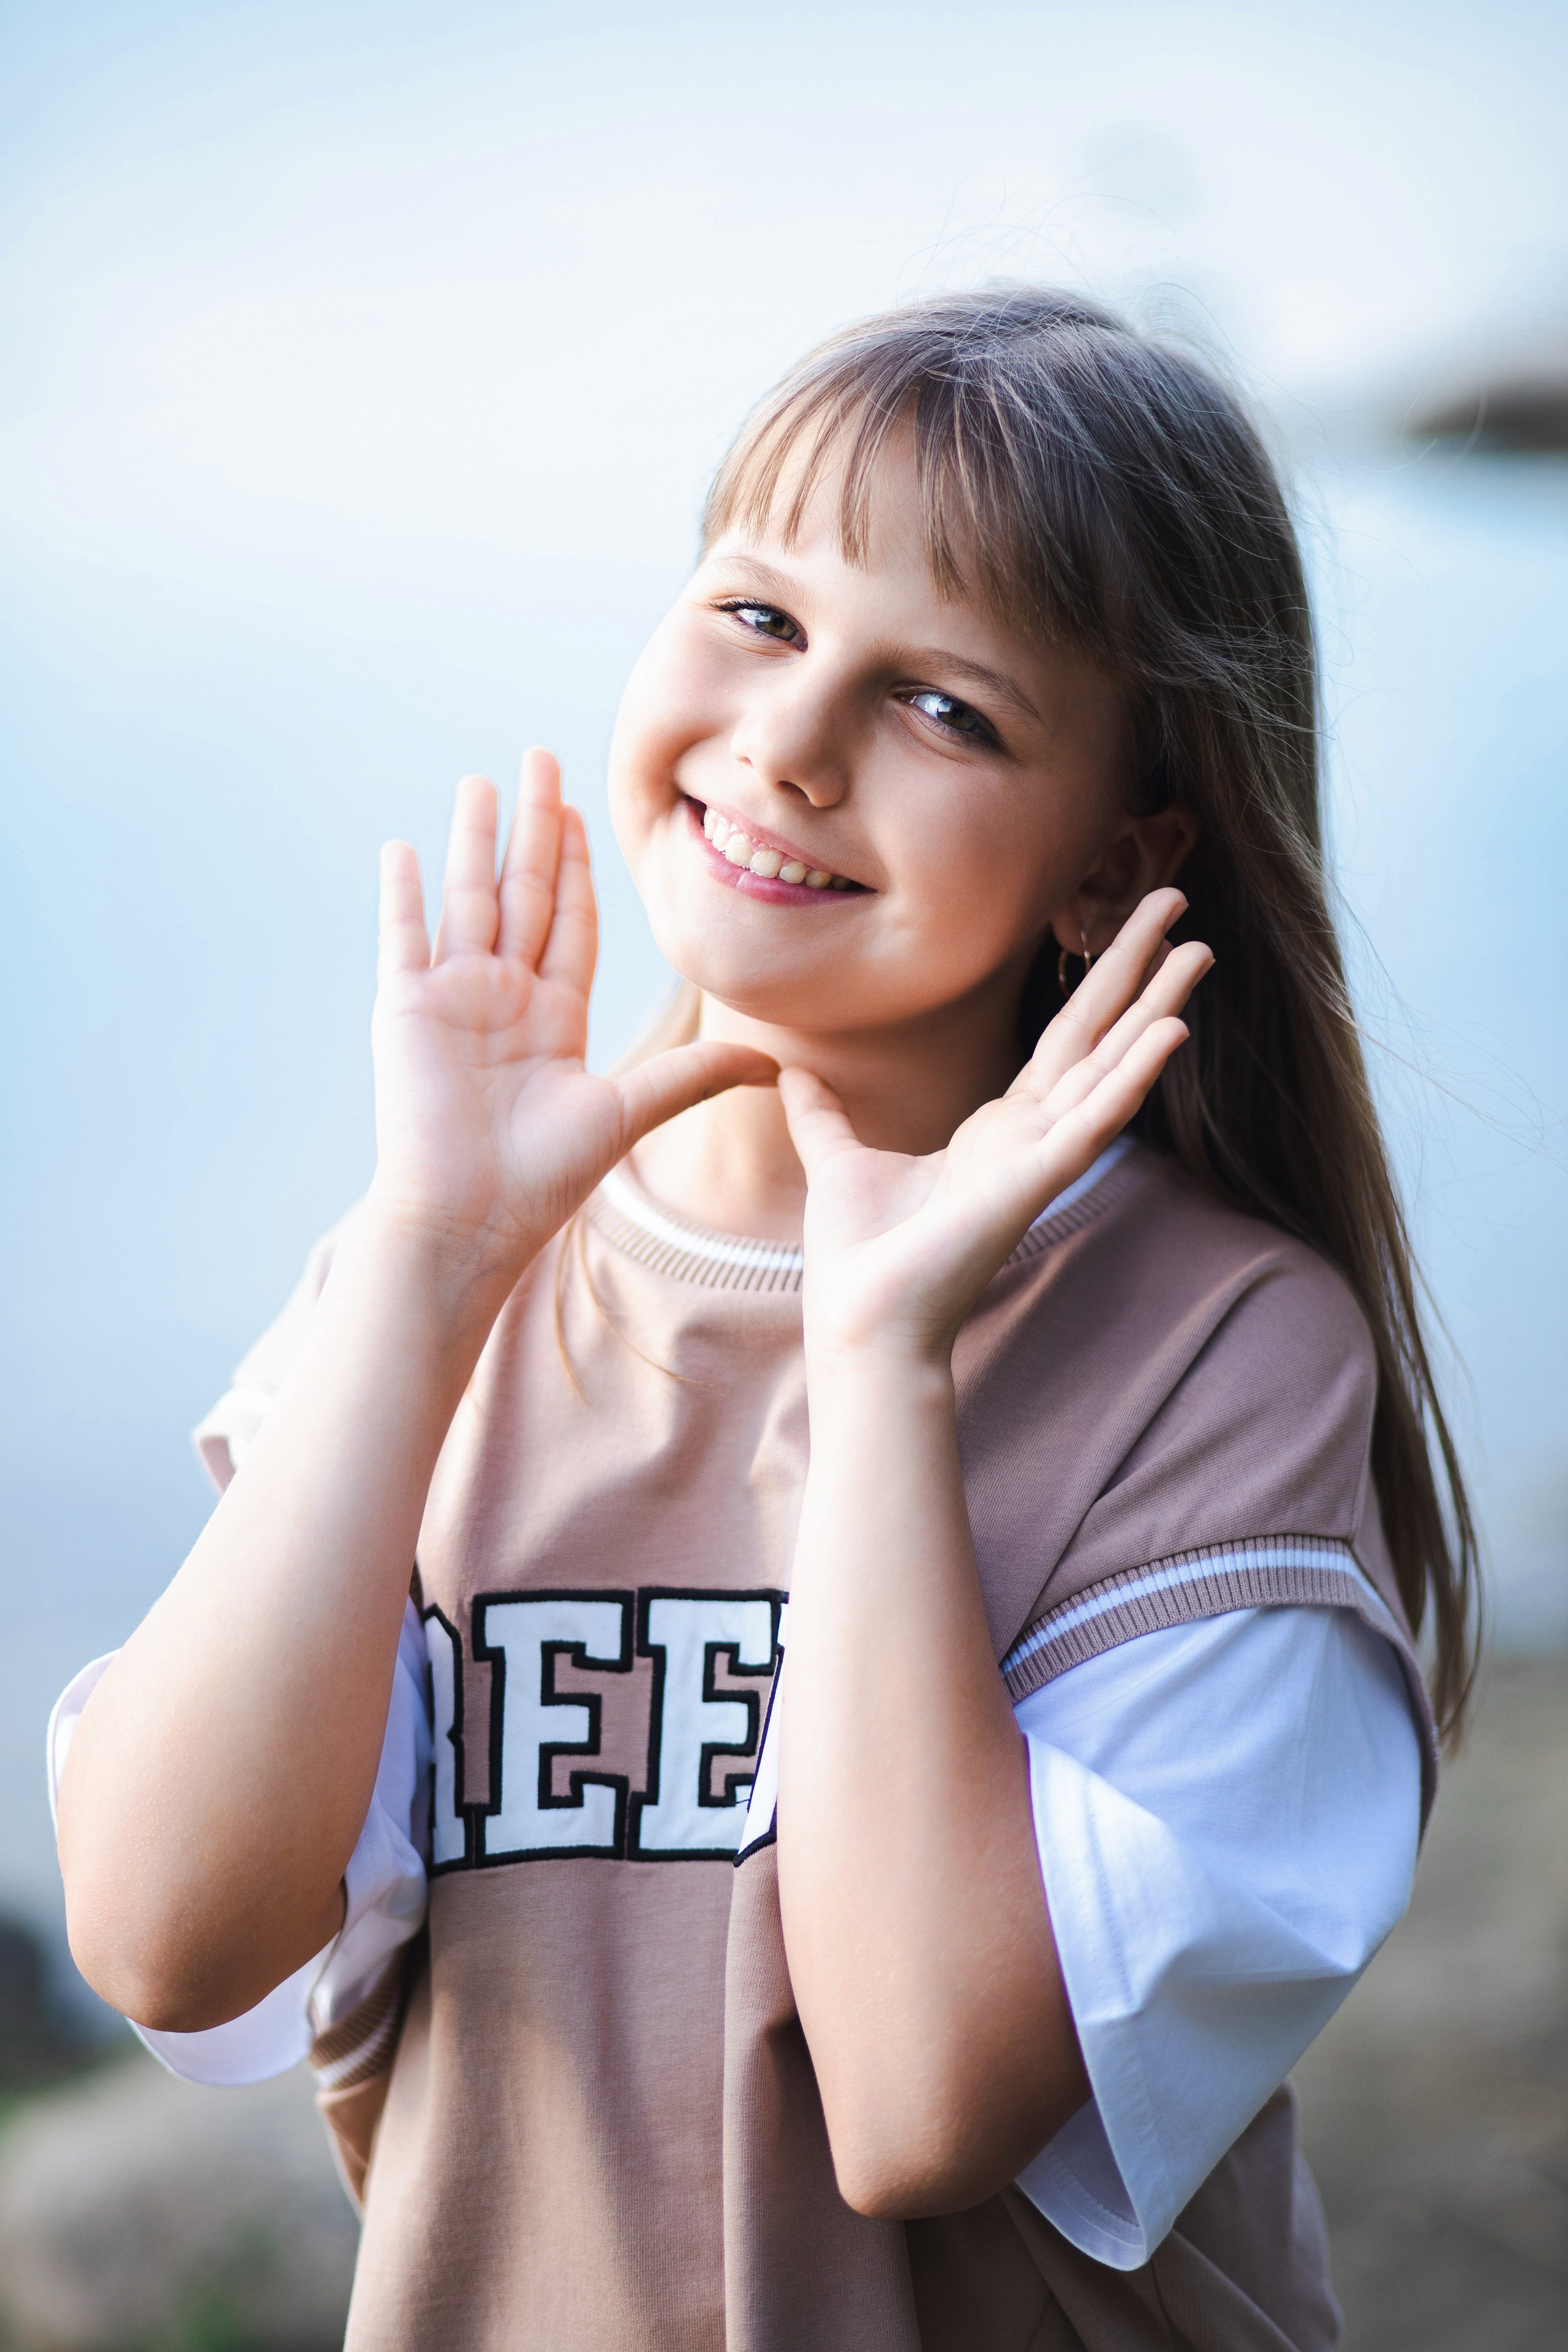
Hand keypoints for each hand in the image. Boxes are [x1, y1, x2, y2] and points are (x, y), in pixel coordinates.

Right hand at [370, 752, 774, 1292]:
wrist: (471, 1219)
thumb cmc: (543, 1179)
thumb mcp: (630, 1112)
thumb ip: (694, 1076)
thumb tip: (778, 1067)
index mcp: (554, 1016)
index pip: (570, 921)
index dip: (576, 866)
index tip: (584, 809)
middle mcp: (503, 997)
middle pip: (522, 892)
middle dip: (534, 826)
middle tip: (543, 759)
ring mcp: (452, 998)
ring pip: (468, 898)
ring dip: (475, 840)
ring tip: (482, 781)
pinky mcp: (407, 1011)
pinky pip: (403, 938)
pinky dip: (402, 894)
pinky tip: (403, 846)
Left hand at [780, 890, 1210, 1365]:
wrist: (860, 1318)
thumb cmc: (861, 1256)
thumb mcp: (840, 1160)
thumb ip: (826, 1115)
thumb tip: (794, 1072)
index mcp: (997, 1130)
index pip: (1062, 1040)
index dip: (1096, 982)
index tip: (1129, 931)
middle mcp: (1032, 1138)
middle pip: (1098, 1033)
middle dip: (1138, 968)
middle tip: (1179, 900)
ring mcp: (1041, 1159)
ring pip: (1112, 1067)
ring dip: (1157, 1007)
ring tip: (1201, 950)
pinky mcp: (1036, 1181)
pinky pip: (1095, 1120)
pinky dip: (1133, 1075)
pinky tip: (1172, 1030)